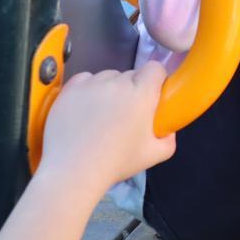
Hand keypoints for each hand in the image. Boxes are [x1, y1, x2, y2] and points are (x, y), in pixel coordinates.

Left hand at [39, 61, 175, 195]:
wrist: (73, 171)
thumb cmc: (116, 163)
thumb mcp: (156, 155)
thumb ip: (169, 138)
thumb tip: (168, 128)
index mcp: (141, 94)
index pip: (155, 68)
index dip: (155, 80)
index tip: (151, 96)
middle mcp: (117, 82)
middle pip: (131, 74)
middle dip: (132, 89)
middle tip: (126, 113)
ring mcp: (91, 84)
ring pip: (108, 77)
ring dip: (110, 89)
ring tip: (102, 114)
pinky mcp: (70, 89)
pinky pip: (86, 79)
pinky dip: (89, 89)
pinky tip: (85, 108)